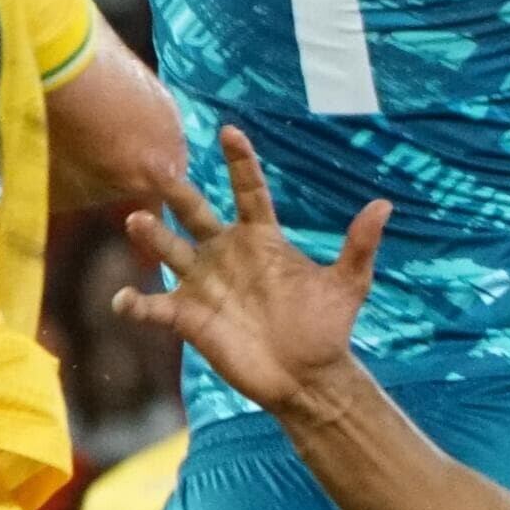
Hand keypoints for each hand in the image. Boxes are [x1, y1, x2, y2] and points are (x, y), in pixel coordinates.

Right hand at [116, 128, 383, 410]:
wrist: (307, 377)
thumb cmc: (327, 327)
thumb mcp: (348, 283)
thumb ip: (360, 244)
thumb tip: (384, 204)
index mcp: (262, 238)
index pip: (247, 191)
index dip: (239, 162)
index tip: (230, 131)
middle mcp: (227, 253)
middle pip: (196, 212)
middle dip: (175, 189)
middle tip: (154, 165)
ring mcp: (205, 284)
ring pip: (170, 250)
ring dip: (152, 235)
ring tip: (136, 220)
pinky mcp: (189, 317)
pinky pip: (156, 307)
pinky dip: (136, 304)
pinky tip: (124, 300)